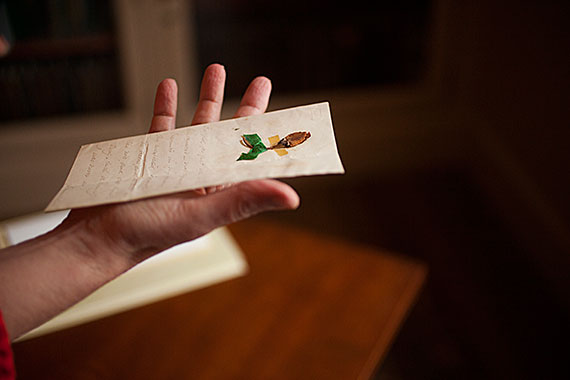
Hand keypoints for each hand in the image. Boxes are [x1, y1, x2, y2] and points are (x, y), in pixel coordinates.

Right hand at [63, 64, 298, 264]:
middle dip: (246, 107)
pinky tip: (169, 86)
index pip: (252, 159)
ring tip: (216, 69)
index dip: (269, 137)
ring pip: (197, 125)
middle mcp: (201, 177)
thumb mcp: (201, 216)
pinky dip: (165, 105)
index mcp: (219, 191)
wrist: (95, 238)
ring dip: (208, 96)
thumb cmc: (147, 235)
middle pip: (230, 136)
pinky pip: (161, 126)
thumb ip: (243, 201)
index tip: (286, 117)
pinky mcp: (147, 158)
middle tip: (261, 82)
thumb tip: (292, 197)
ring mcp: (175, 165)